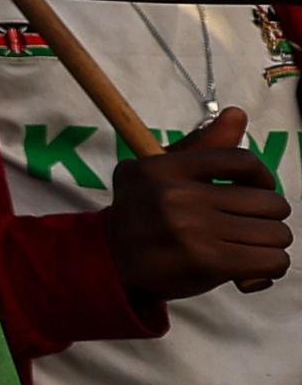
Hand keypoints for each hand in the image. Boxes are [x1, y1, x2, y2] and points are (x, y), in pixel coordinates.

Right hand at [104, 107, 293, 299]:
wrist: (109, 262)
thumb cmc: (142, 215)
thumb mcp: (158, 173)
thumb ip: (202, 147)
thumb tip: (237, 114)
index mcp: (165, 168)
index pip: (241, 161)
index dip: (262, 176)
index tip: (258, 190)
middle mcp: (177, 196)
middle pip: (268, 202)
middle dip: (269, 217)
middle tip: (251, 227)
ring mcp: (191, 230)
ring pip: (275, 233)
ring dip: (270, 244)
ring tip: (249, 249)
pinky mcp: (205, 262)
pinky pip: (270, 260)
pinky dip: (270, 267)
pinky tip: (251, 269)